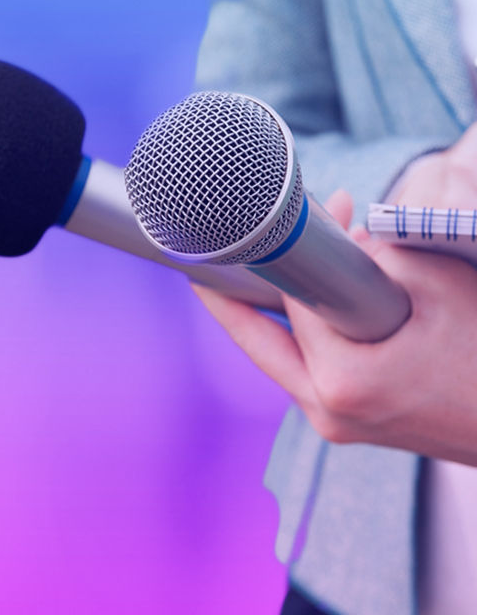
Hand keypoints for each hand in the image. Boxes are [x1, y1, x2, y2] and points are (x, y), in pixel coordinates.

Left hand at [192, 123, 476, 464]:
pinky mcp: (344, 422)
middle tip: (220, 254)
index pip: (286, 302)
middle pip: (259, 337)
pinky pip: (306, 366)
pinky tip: (317, 298)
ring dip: (285, 305)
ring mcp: (333, 423)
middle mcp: (326, 412)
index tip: (238, 232)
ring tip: (296, 261)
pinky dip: (308, 330)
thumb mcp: (434, 285)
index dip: (273, 257)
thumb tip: (327, 238)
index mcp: (341, 382)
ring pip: (281, 352)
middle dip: (247, 287)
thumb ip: (368, 258)